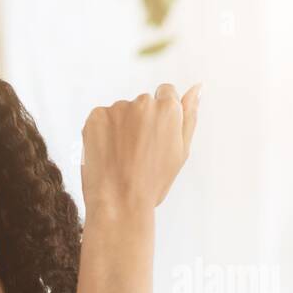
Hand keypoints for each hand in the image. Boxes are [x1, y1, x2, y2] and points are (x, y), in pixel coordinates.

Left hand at [81, 82, 199, 213]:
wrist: (119, 204)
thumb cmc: (152, 183)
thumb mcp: (181, 151)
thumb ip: (189, 116)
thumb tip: (197, 88)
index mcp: (168, 109)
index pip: (165, 93)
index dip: (159, 117)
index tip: (152, 137)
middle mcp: (144, 103)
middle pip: (142, 104)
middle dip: (139, 122)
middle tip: (136, 154)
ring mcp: (117, 109)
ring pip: (120, 113)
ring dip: (119, 128)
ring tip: (119, 158)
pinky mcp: (95, 117)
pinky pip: (100, 119)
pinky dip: (101, 133)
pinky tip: (105, 154)